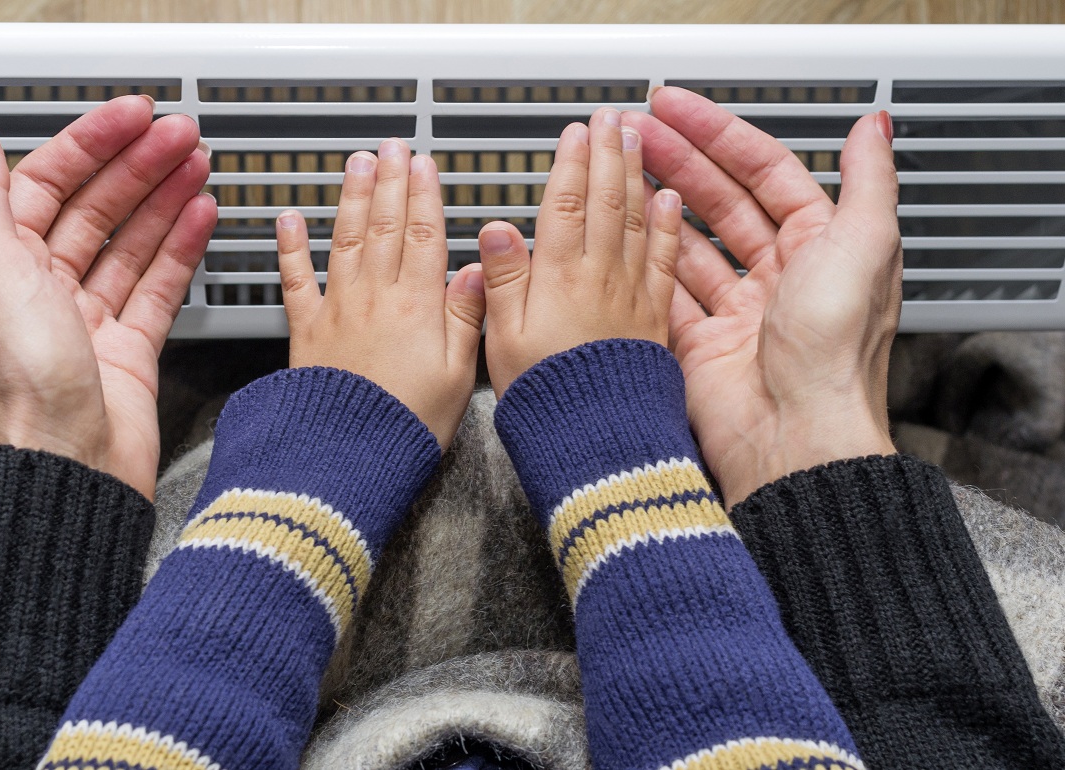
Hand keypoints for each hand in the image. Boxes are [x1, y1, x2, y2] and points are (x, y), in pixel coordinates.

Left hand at [0, 96, 216, 499]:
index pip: (49, 182)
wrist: (68, 468)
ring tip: (198, 165)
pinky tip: (200, 218)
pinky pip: (162, 285)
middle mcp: (45, 288)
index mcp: (3, 265)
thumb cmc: (22, 388)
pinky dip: (183, 248)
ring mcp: (91, 318)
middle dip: (140, 165)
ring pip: (134, 242)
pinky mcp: (132, 347)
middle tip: (180, 135)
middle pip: (98, 207)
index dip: (91, 143)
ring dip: (166, 198)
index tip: (131, 117)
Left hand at [277, 139, 485, 449]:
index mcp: (418, 307)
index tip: (424, 165)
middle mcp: (376, 299)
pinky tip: (289, 220)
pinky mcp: (306, 332)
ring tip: (356, 164)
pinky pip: (296, 280)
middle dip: (389, 182)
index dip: (425, 195)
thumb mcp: (458, 375)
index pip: (425, 236)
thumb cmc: (406, 425)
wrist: (348, 455)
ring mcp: (338, 311)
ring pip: (345, 239)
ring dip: (351, 197)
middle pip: (385, 226)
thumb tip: (476, 271)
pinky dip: (291, 247)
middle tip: (391, 148)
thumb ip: (466, 318)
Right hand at [479, 107, 681, 397]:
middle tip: (611, 118)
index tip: (575, 133)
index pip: (566, 205)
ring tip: (639, 141)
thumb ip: (503, 281)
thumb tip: (495, 231)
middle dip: (608, 154)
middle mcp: (601, 281)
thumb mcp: (503, 342)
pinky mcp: (656, 322)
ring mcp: (633, 298)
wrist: (600, 446)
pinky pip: (663, 261)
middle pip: (605, 202)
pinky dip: (665, 227)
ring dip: (637, 176)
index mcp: (559, 282)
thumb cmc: (548, 404)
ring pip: (636, 221)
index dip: (571, 164)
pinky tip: (668, 203)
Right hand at [623, 87, 900, 506]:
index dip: (720, 135)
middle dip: (678, 161)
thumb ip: (869, 182)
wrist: (794, 437)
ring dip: (657, 205)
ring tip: (622, 173)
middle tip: (636, 132)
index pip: (765, 172)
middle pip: (720, 202)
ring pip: (689, 243)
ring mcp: (736, 312)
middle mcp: (779, 278)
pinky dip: (645, 264)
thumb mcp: (867, 248)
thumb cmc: (836, 352)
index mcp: (822, 248)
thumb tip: (874, 128)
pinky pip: (667, 294)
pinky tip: (625, 235)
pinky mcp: (699, 346)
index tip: (679, 110)